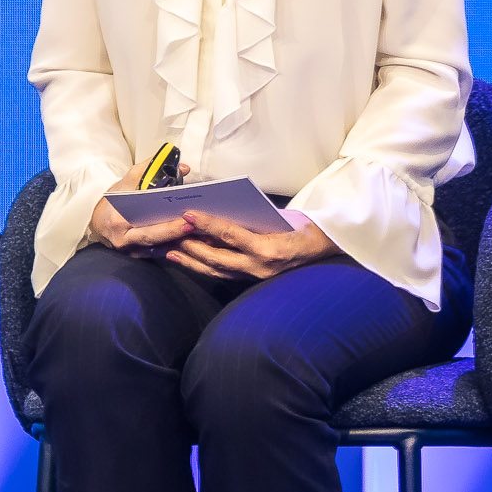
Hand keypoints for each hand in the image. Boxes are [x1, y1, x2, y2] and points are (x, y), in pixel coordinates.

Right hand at [87, 158, 191, 253]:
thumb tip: (182, 168)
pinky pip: (158, 254)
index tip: (184, 217)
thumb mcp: (127, 181)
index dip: (166, 225)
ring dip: (178, 244)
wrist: (98, 220)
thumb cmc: (113, 202)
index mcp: (118, 223)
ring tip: (199, 236)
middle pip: (153, 239)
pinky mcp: (137, 257)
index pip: (144, 225)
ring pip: (158, 250)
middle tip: (195, 226)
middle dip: (175, 234)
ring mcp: (130, 252)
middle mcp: (123, 241)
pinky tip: (190, 241)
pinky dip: (173, 248)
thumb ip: (151, 170)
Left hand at [163, 207, 335, 281]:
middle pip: (217, 257)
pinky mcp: (252, 281)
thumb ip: (252, 218)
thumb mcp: (281, 217)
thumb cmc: (302, 227)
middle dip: (190, 247)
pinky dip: (204, 268)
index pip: (232, 235)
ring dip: (191, 262)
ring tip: (170, 252)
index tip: (188, 214)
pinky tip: (189, 262)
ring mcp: (256, 277)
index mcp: (269, 248)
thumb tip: (222, 210)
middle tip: (168, 235)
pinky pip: (223, 275)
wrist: (324, 248)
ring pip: (216, 271)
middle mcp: (260, 267)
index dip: (208, 225)